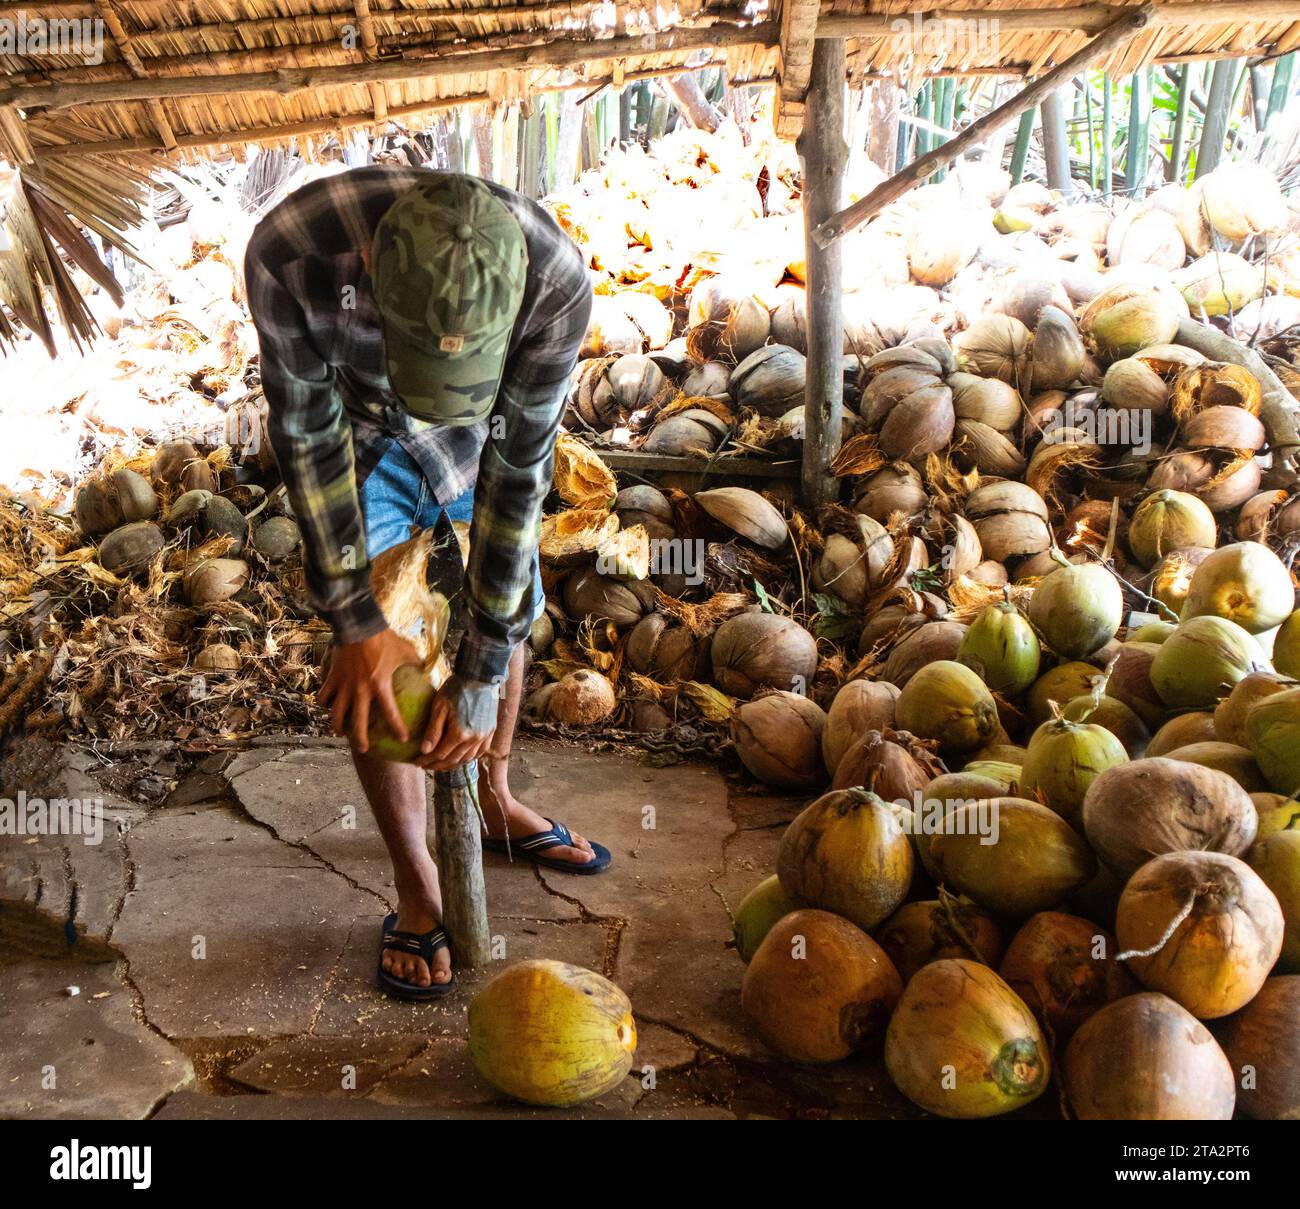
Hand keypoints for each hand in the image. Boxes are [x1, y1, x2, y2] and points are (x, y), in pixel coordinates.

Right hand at [318, 628, 421, 751]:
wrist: (358, 625)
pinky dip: (324, 702)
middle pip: (357, 722)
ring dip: (338, 725)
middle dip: (361, 739)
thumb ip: (417, 663)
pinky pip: (324, 695)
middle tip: (365, 748)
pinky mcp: (332, 677)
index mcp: (380, 685)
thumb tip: (428, 669)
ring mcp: (344, 685)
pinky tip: (327, 706)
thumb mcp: (405, 651)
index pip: (391, 713)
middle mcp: (360, 690)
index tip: (403, 738)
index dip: (397, 727)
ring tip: (340, 733)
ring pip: (336, 713)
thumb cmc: (384, 639)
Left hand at [414, 675, 499, 770]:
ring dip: (452, 764)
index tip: (417, 762)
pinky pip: (479, 753)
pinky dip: (468, 758)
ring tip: (440, 764)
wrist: (480, 677)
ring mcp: (484, 737)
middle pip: (452, 760)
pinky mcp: (490, 732)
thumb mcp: (439, 707)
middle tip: (425, 765)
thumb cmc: (457, 689)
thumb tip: (425, 751)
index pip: (440, 755)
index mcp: (460, 734)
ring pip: (466, 759)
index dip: (427, 761)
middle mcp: (474, 739)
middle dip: (437, 765)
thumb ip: (433, 730)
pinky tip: (460, 758)